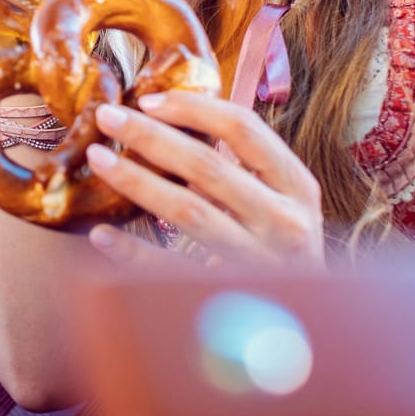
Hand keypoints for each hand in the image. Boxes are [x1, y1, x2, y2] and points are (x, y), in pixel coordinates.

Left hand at [83, 92, 326, 270]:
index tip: (147, 99)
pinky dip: (135, 252)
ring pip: (188, 211)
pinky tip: (103, 234)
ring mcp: (258, 260)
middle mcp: (283, 220)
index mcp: (296, 185)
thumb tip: (171, 118)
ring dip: (137, 181)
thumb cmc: (286, 242)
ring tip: (98, 159)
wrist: (316, 315)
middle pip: (207, 166)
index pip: (243, 129)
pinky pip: (172, 269)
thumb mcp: (283, 198)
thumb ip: (244, 164)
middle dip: (151, 136)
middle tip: (107, 117)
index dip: (193, 109)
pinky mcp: (229, 293)